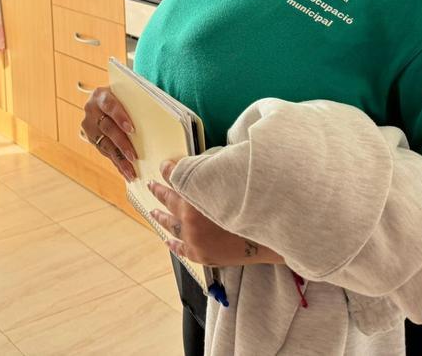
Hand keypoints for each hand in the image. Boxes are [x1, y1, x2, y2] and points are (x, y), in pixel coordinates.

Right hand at [80, 87, 137, 181]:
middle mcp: (91, 109)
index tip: (132, 129)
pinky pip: (104, 152)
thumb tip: (160, 115)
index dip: (120, 117)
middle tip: (133, 156)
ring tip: (131, 171)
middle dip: (121, 143)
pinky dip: (116, 162)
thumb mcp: (126, 95)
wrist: (105, 101)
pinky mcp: (91, 138)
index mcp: (100, 95)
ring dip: (119, 158)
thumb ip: (136, 103)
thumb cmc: (122, 98)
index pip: (110, 106)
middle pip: (107, 128)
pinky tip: (126, 171)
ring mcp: (89, 125)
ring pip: (104, 143)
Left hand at [149, 161, 277, 266]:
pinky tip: (168, 240)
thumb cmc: (253, 203)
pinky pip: (181, 249)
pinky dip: (174, 244)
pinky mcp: (201, 255)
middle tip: (151, 185)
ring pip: (170, 225)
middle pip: (169, 200)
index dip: (170, 169)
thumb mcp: (231, 180)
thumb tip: (203, 167)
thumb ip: (213, 173)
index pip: (176, 177)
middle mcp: (191, 217)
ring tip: (153, 211)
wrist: (270, 237)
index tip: (165, 166)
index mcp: (197, 195)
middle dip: (159, 191)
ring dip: (161, 216)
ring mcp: (194, 238)